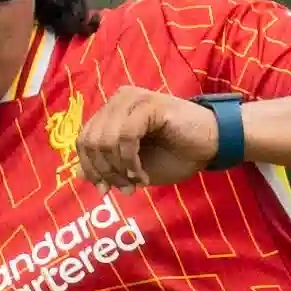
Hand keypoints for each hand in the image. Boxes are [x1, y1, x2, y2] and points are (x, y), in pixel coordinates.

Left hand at [66, 85, 223, 189]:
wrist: (212, 145)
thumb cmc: (175, 155)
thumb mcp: (134, 167)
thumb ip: (108, 167)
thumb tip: (78, 174)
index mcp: (112, 111)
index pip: (84, 140)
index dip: (90, 168)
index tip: (105, 190)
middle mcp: (118, 100)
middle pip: (90, 141)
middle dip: (105, 171)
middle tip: (125, 188)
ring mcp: (133, 99)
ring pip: (105, 139)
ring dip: (118, 169)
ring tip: (137, 181)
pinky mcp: (149, 105)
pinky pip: (125, 136)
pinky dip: (130, 161)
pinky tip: (142, 173)